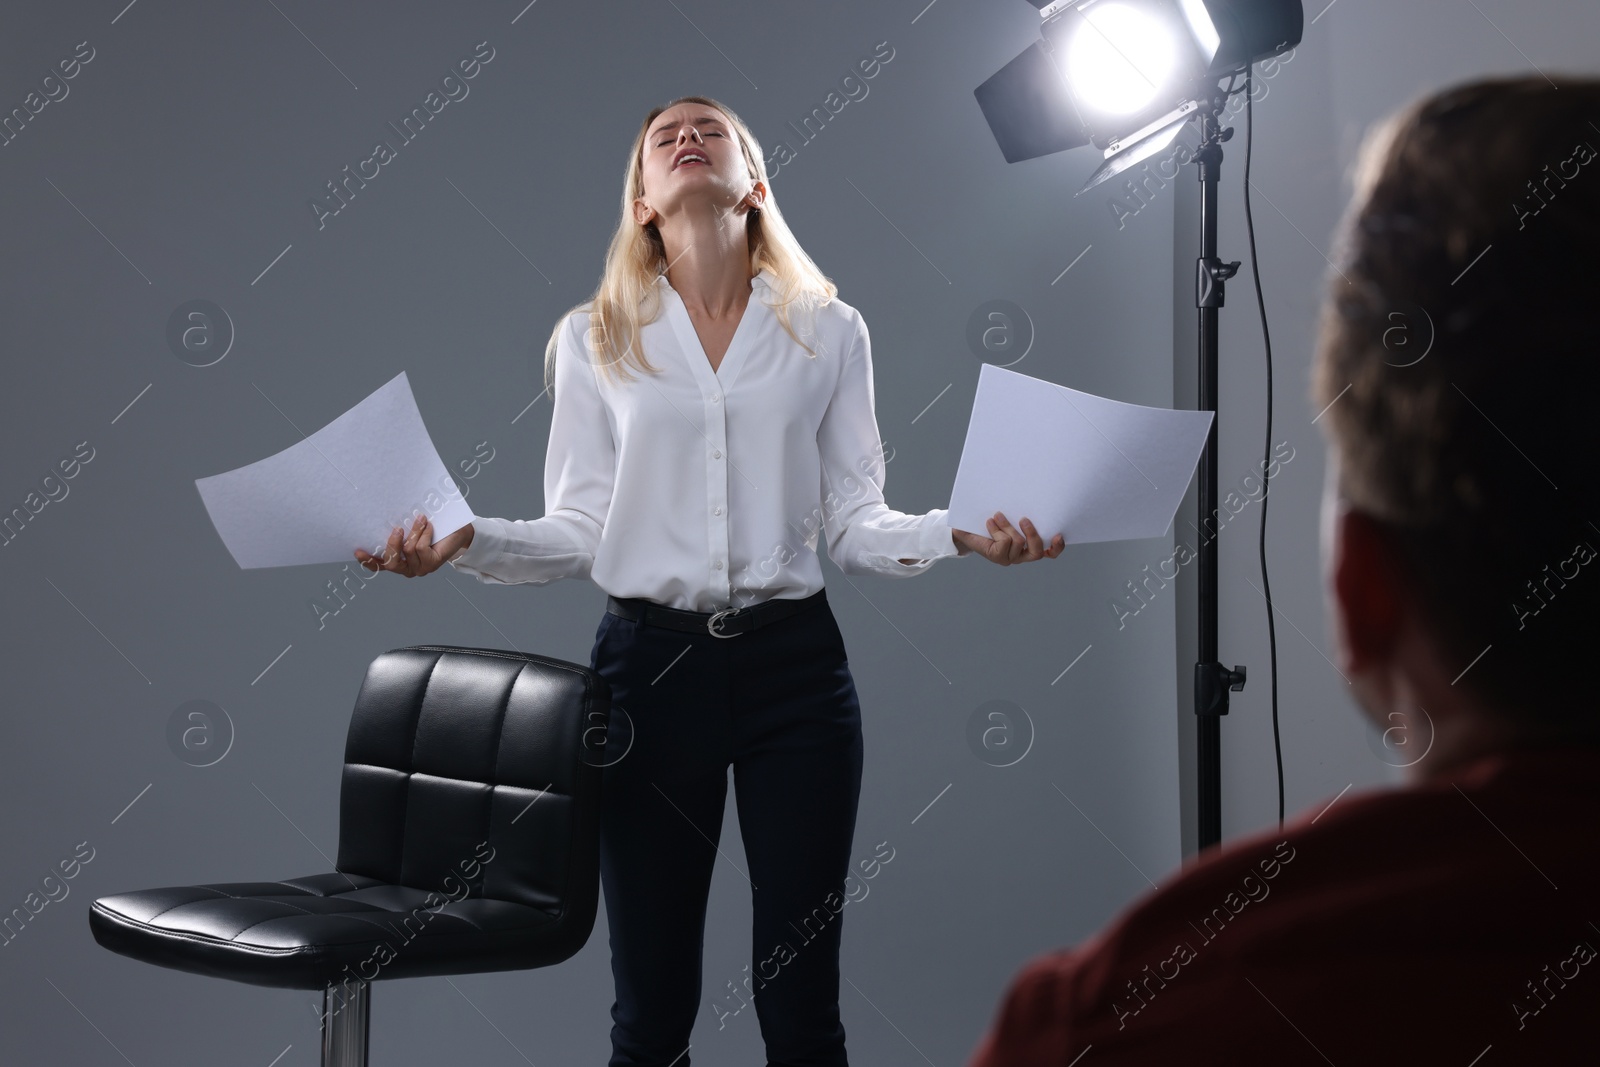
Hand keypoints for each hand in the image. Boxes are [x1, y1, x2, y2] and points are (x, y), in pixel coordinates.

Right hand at [354, 516, 473, 577]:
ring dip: (414, 531)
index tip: (357, 551)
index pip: (378, 565)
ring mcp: (420, 569)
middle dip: (392, 544)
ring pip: (407, 550)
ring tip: (421, 519)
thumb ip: (397, 528)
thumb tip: (383, 515)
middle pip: (391, 562)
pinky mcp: (432, 564)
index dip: (367, 561)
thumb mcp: (410, 528)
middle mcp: (407, 568)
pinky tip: (430, 526)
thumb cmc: (431, 528)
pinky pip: (420, 547)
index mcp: (398, 561)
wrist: (457, 530)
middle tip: (397, 528)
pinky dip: (424, 533)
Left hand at [953, 511, 1063, 565]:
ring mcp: (1010, 557)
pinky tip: (989, 523)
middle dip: (1032, 534)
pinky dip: (997, 530)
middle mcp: (1022, 555)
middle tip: (1024, 519)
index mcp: (1030, 546)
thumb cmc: (993, 521)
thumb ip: (1021, 508)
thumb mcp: (1010, 514)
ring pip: (1018, 542)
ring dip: (1008, 527)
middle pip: (1037, 552)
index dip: (1057, 547)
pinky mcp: (998, 557)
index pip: (1050, 553)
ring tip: (997, 515)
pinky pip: (1004, 543)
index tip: (1059, 534)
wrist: (968, 529)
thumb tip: (1032, 486)